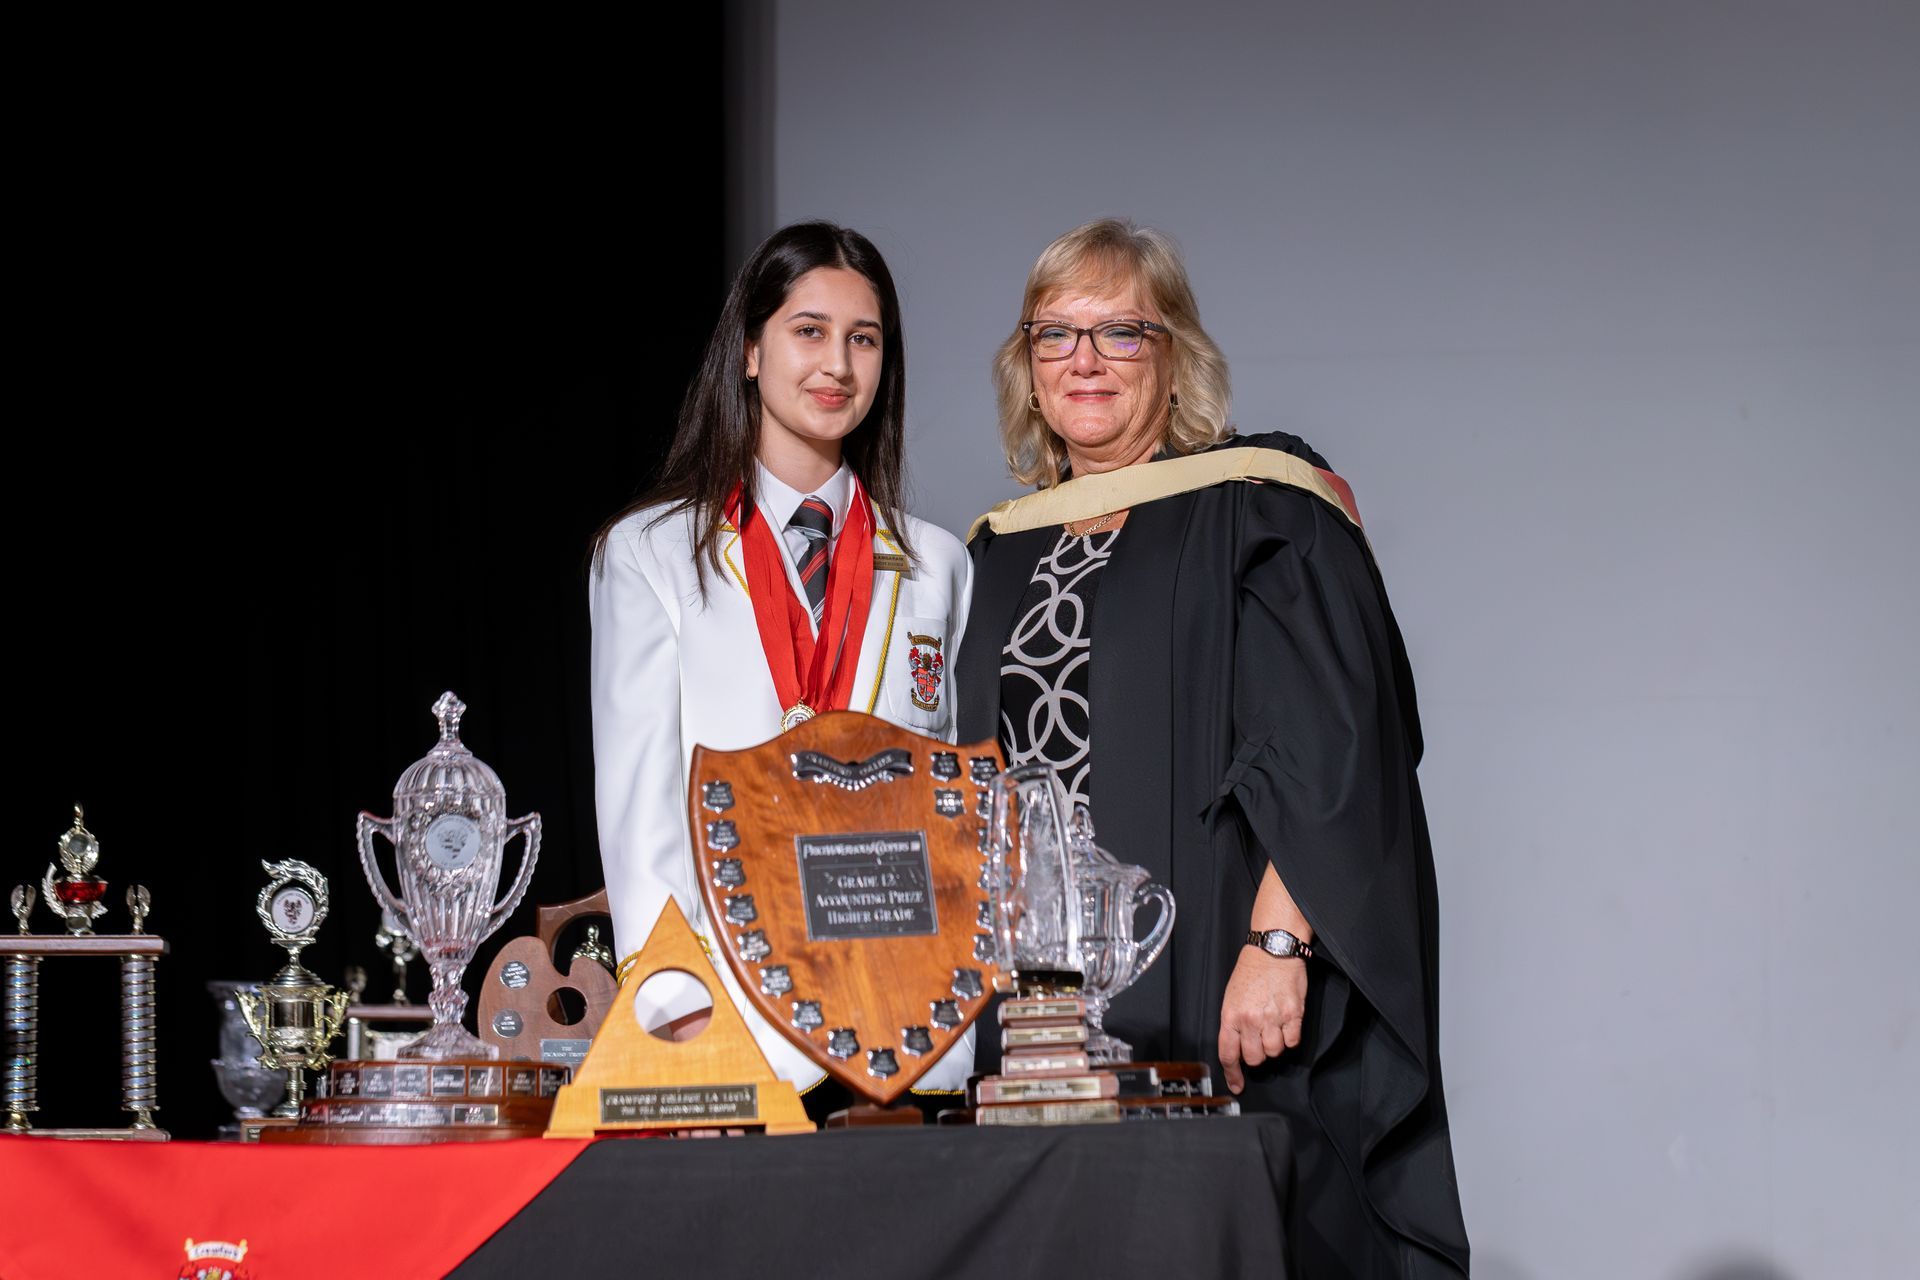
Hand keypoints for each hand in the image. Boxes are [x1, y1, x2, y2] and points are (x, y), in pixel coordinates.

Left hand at [1218, 946, 1307, 1094]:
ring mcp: (1273, 1017)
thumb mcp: (1232, 996)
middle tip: (1260, 1039)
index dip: (1232, 1074)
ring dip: (1275, 1044)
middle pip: (1254, 1058)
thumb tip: (1238, 1048)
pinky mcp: (1294, 1014)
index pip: (1228, 1053)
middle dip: (1257, 1054)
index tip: (1237, 1084)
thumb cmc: (1252, 970)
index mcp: (1231, 1014)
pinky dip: (1290, 1036)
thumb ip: (1234, 1023)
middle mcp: (1250, 1019)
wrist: (1273, 949)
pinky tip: (1286, 1022)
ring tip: (1273, 1025)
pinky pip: (1292, 1041)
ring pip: (1274, 1051)